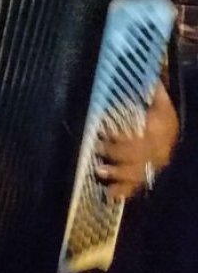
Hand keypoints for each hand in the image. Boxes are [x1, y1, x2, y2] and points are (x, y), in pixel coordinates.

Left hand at [94, 82, 178, 199]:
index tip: (103, 133)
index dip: (121, 138)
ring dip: (118, 175)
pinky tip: (111, 196)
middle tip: (97, 150)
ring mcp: (154, 167)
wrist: (174, 133)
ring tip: (99, 172)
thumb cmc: (161, 115)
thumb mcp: (161, 101)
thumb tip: (147, 75)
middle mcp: (158, 152)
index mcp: (159, 133)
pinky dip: (124, 192)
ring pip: (138, 174)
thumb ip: (152, 90)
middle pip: (137, 157)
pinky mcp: (148, 175)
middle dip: (116, 154)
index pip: (139, 138)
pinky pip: (137, 186)